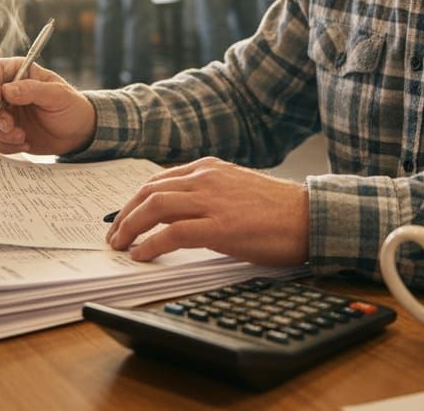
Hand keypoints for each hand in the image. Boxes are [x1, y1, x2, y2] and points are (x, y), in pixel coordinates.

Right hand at [0, 58, 95, 155]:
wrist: (77, 133)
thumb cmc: (71, 108)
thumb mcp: (58, 95)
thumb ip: (33, 90)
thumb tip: (6, 90)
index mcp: (18, 72)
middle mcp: (6, 90)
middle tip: (11, 126)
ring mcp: (3, 111)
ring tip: (23, 137)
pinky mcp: (3, 131)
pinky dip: (4, 145)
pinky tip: (25, 144)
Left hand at [106, 157, 309, 265]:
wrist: (310, 217)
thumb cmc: (278, 210)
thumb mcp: (236, 190)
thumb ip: (207, 195)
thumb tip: (178, 217)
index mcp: (209, 168)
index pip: (159, 180)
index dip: (135, 200)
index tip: (123, 217)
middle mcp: (206, 178)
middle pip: (149, 191)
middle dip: (124, 214)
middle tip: (113, 235)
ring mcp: (212, 200)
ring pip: (155, 207)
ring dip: (130, 228)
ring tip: (120, 246)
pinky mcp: (220, 226)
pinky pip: (173, 234)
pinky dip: (150, 245)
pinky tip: (141, 255)